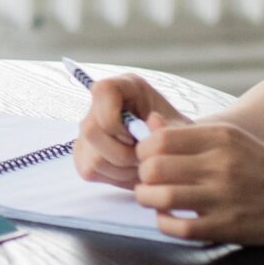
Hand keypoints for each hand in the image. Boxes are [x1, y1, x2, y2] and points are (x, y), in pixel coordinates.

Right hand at [72, 74, 190, 187]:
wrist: (172, 152)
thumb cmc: (175, 135)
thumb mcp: (180, 129)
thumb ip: (169, 126)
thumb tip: (152, 120)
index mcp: (123, 87)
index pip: (103, 92)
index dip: (117, 118)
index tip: (137, 134)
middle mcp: (98, 106)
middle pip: (92, 130)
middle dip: (123, 152)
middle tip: (144, 157)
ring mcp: (86, 131)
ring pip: (93, 157)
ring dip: (123, 169)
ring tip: (143, 166)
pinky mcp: (82, 154)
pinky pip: (90, 171)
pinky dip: (115, 177)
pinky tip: (131, 171)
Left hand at [133, 116, 263, 244]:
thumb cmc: (263, 167)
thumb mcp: (232, 139)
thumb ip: (189, 133)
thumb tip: (148, 124)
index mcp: (220, 138)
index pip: (159, 140)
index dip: (144, 151)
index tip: (149, 159)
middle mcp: (221, 164)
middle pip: (153, 168)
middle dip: (142, 176)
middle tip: (148, 181)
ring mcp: (224, 197)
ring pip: (161, 197)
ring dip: (147, 199)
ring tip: (152, 198)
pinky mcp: (227, 226)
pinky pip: (178, 227)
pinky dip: (163, 223)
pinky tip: (169, 217)